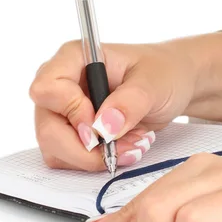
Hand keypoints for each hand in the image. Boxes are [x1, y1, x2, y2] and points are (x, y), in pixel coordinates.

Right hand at [29, 33, 221, 170]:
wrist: (174, 85)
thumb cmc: (164, 72)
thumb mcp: (154, 83)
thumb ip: (129, 103)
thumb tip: (101, 128)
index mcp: (73, 59)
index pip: (47, 88)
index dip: (70, 112)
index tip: (99, 126)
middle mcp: (62, 86)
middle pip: (47, 128)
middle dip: (84, 148)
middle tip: (122, 148)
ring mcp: (64, 113)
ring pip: (55, 149)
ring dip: (93, 158)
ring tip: (132, 146)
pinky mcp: (73, 134)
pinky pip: (69, 160)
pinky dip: (96, 163)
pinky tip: (124, 150)